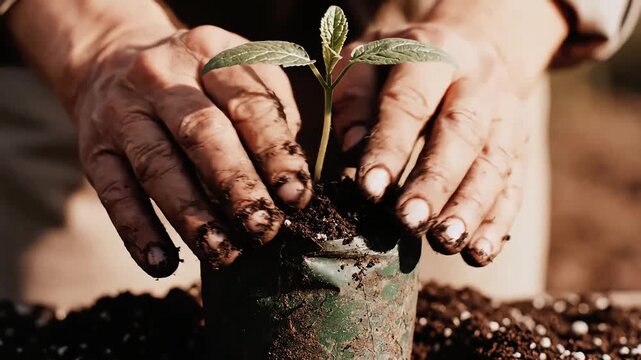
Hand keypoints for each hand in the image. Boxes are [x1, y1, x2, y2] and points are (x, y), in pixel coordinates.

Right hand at [74, 26, 310, 275]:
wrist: (112, 61)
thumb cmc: (197, 79)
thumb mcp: (237, 73)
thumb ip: (271, 116)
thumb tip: (292, 184)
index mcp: (210, 54)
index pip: (248, 103)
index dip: (275, 152)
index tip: (296, 196)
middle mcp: (162, 78)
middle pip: (201, 133)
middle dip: (236, 186)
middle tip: (263, 229)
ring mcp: (122, 113)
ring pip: (157, 167)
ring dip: (193, 216)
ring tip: (224, 253)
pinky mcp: (94, 149)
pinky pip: (114, 193)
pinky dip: (138, 231)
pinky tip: (162, 262)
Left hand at [333, 1, 566, 266]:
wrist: (467, 52)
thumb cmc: (399, 66)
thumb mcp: (366, 63)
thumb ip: (354, 101)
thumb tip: (351, 151)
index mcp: (433, 53)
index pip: (411, 101)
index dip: (390, 146)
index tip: (370, 190)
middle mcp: (478, 82)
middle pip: (463, 133)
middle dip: (436, 182)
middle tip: (411, 223)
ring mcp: (506, 114)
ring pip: (494, 163)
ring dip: (471, 208)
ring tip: (447, 243)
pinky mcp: (519, 146)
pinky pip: (513, 185)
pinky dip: (497, 223)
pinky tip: (478, 253)